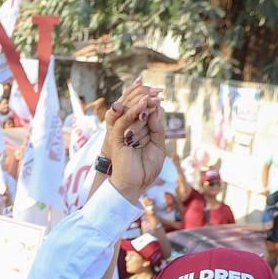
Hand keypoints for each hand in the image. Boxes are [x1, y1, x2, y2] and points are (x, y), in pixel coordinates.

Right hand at [102, 78, 164, 202]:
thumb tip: (155, 110)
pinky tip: (143, 104)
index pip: (144, 112)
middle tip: (158, 92)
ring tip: (152, 96)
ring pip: (130, 112)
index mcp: (139, 132)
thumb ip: (157, 129)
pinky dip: (133, 112)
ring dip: (141, 102)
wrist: (134, 186)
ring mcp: (122, 134)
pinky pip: (123, 121)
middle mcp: (129, 130)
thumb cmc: (146, 170)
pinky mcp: (116, 138)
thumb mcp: (159, 146)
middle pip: (136, 109)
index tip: (161, 94)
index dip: (151, 101)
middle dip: (147, 98)